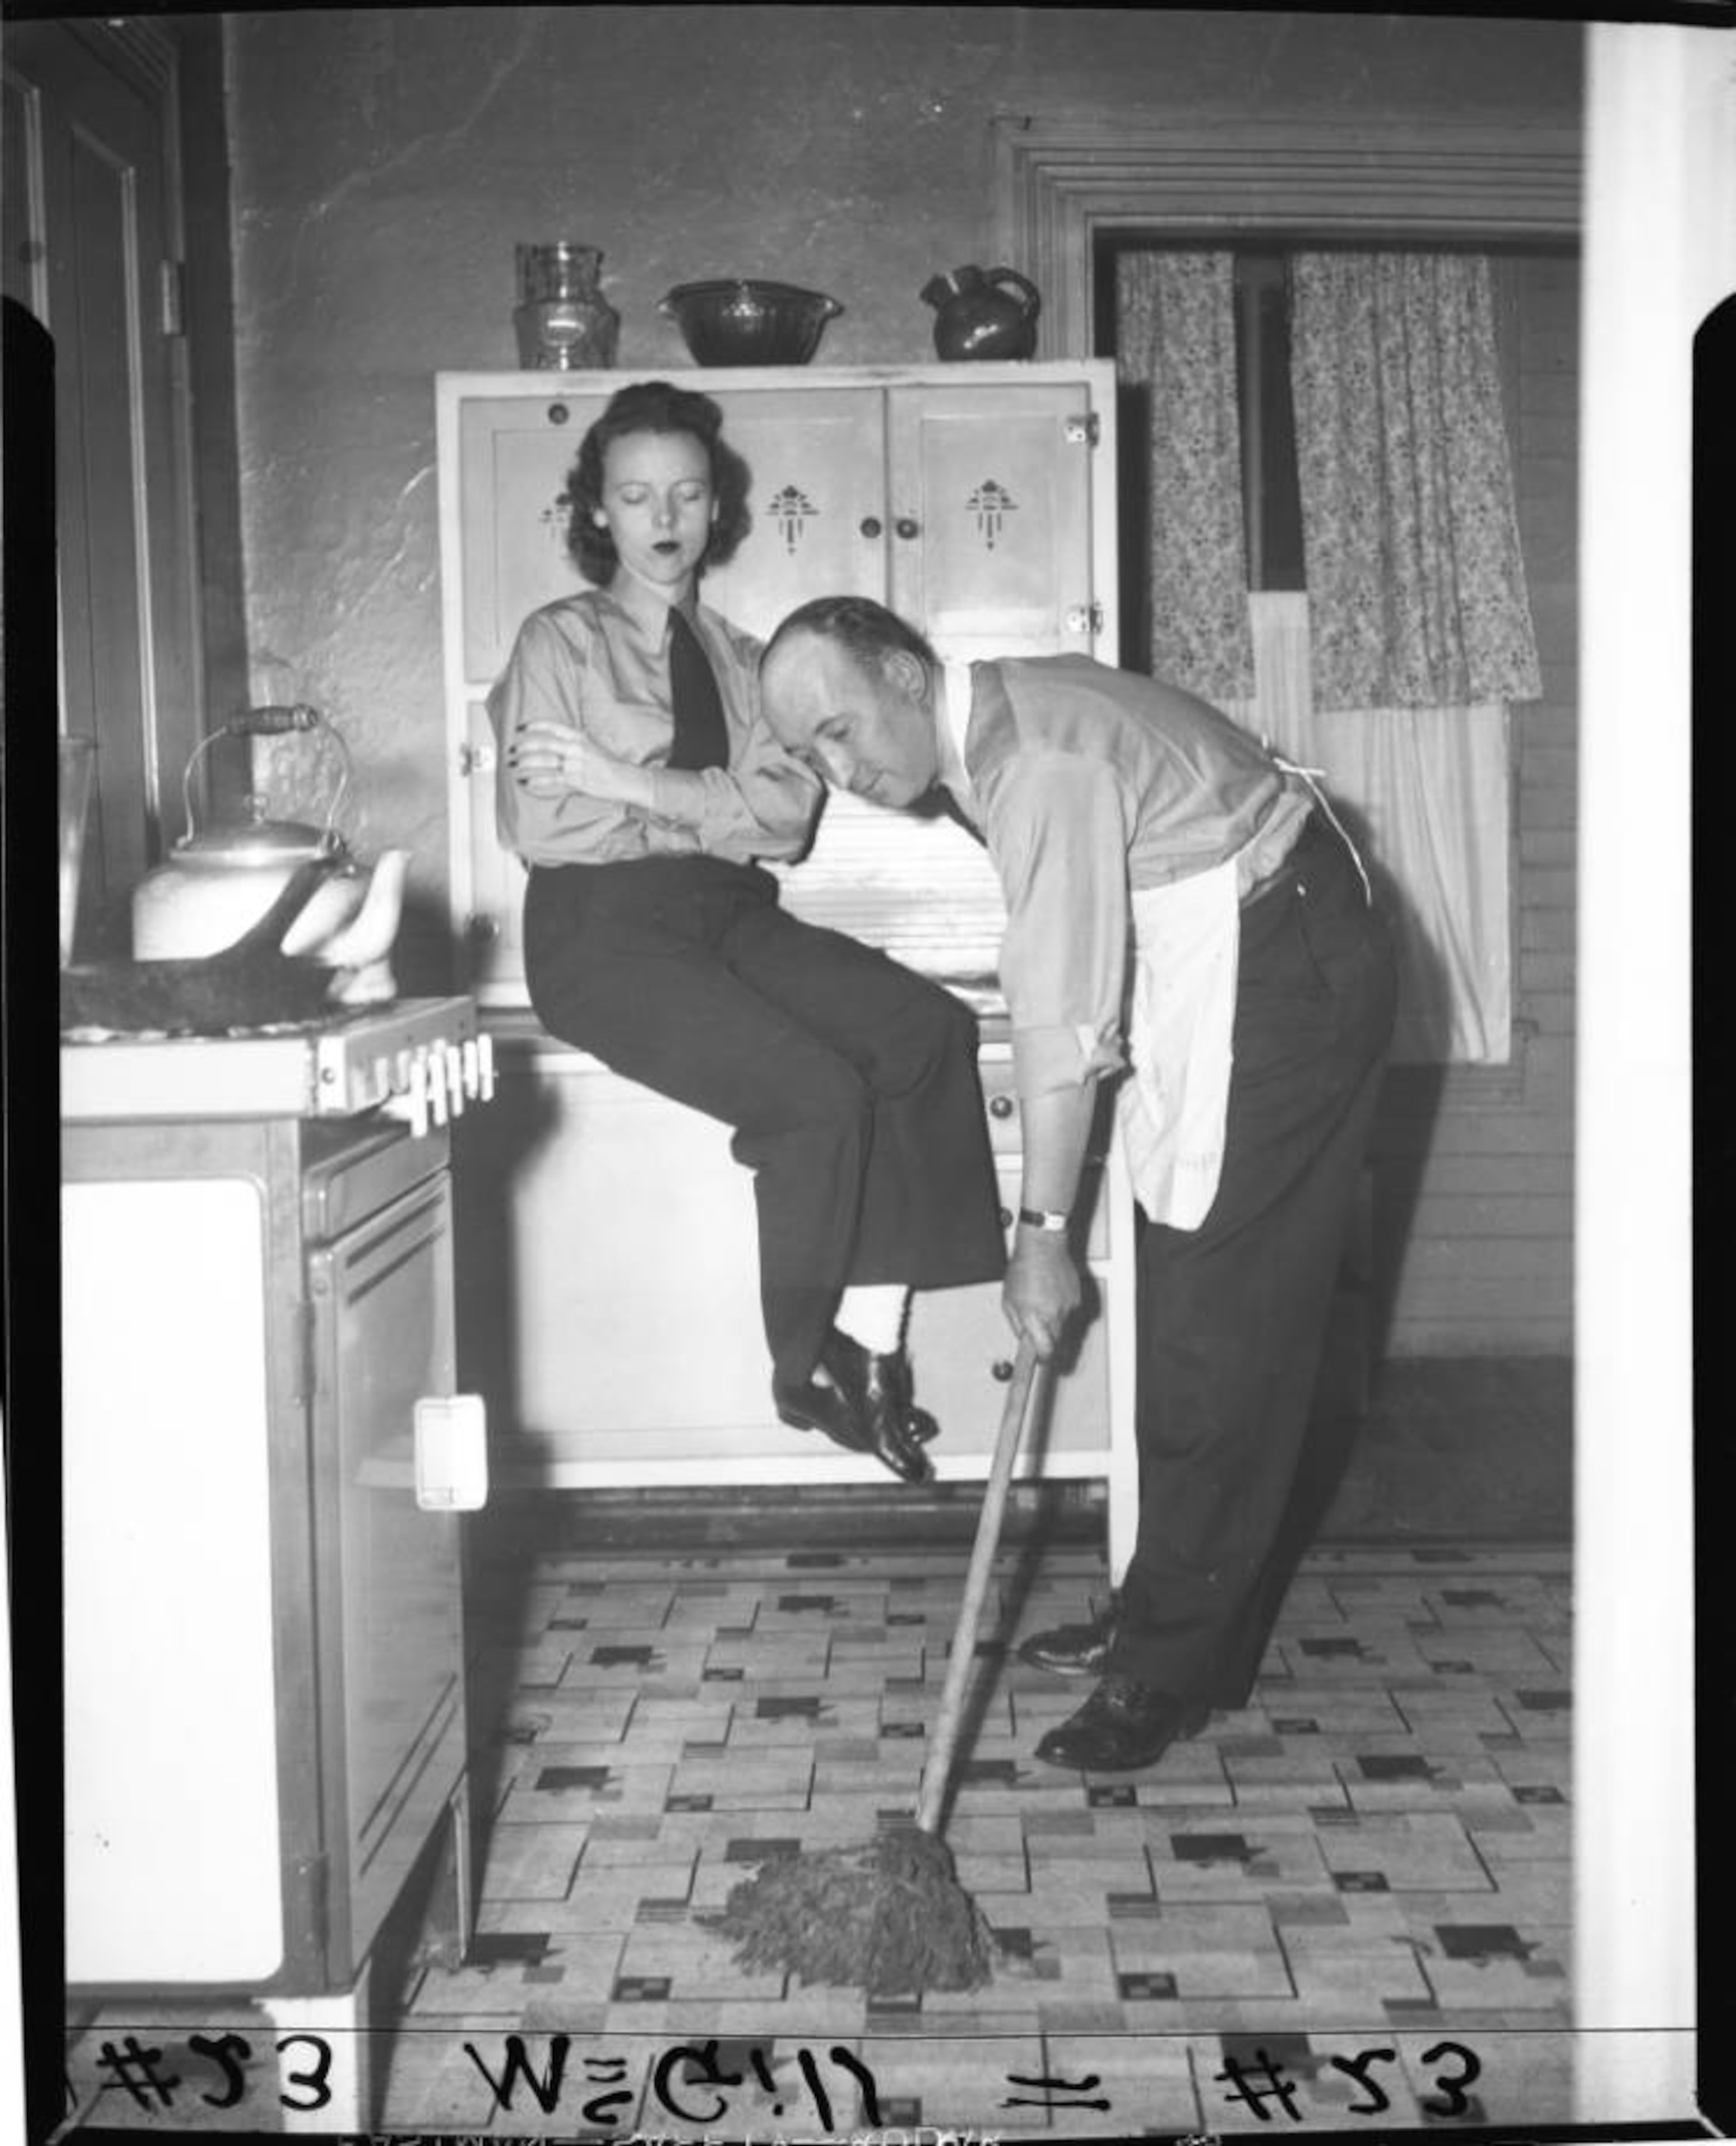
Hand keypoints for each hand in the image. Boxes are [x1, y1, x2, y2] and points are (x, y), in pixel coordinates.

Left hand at [508, 720, 646, 804]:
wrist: (623, 778)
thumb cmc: (607, 763)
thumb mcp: (590, 745)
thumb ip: (573, 742)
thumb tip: (556, 740)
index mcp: (578, 737)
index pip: (553, 727)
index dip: (534, 726)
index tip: (521, 728)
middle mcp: (575, 748)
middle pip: (544, 744)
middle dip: (524, 746)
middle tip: (511, 749)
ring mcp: (574, 764)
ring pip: (544, 761)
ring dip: (525, 763)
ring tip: (513, 765)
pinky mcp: (575, 780)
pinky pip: (550, 779)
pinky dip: (536, 780)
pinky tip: (526, 782)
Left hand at [1002, 1229, 1082, 1361]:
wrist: (1043, 1246)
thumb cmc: (1022, 1269)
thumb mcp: (1008, 1299)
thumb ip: (1016, 1324)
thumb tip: (1023, 1339)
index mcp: (1033, 1315)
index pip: (1044, 1349)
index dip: (1044, 1359)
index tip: (1042, 1363)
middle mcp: (1053, 1314)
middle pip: (1056, 1342)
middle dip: (1047, 1341)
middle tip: (1038, 1332)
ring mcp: (1068, 1307)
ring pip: (1063, 1327)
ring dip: (1053, 1322)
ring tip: (1042, 1301)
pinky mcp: (1077, 1299)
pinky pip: (1069, 1313)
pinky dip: (1061, 1308)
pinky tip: (1052, 1293)